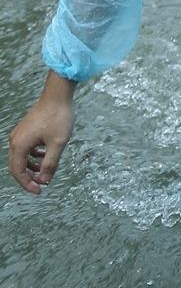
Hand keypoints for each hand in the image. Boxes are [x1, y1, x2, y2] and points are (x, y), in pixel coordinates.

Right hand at [8, 73, 76, 194]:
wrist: (57, 96)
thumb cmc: (58, 117)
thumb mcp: (57, 144)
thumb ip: (50, 163)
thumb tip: (44, 180)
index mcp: (20, 145)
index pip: (18, 172)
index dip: (27, 184)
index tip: (39, 191)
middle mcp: (15, 140)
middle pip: (17, 166)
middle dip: (28, 177)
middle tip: (41, 185)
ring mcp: (20, 134)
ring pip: (22, 157)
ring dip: (32, 166)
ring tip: (45, 172)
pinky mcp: (26, 130)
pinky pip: (26, 148)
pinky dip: (34, 156)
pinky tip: (45, 156)